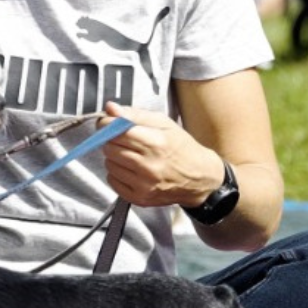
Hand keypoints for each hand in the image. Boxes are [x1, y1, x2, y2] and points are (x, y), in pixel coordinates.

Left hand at [99, 101, 226, 209]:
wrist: (200, 179)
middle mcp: (148, 165)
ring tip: (133, 156)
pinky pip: (113, 182)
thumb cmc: (183, 149)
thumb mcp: (164, 123)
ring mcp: (144, 184)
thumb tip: (110, 109)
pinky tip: (132, 170)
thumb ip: (135, 115)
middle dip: (113, 140)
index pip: (115, 131)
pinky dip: (118, 174)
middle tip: (126, 140)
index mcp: (155, 143)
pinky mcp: (139, 198)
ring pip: (109, 164)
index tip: (109, 123)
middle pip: (109, 147)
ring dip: (115, 158)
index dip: (108, 124)